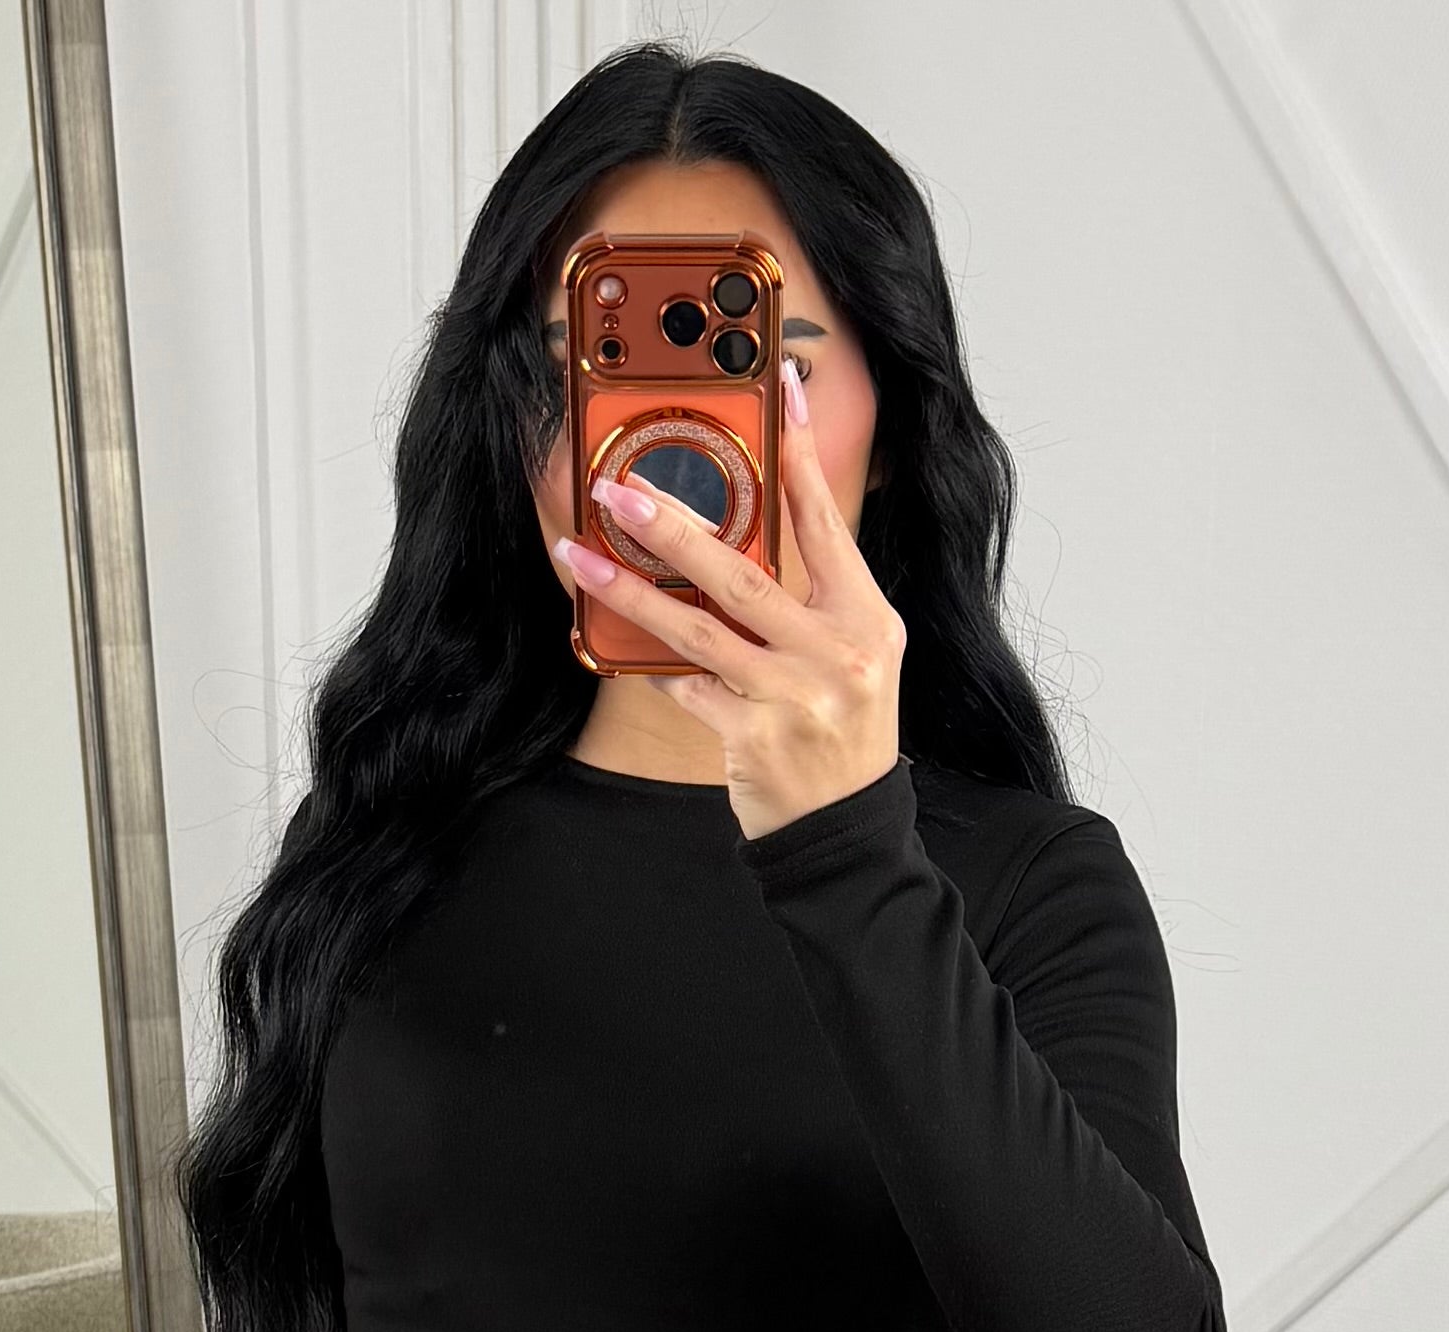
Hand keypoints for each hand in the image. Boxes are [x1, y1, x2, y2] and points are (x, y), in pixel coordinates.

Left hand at [555, 356, 903, 841]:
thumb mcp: (849, 653)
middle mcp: (835, 652)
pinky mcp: (754, 737)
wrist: (846, 827)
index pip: (824, 520)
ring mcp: (794, 697)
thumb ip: (807, 596)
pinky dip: (652, 664)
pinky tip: (617, 643)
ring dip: (632, 590)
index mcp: (864, 617)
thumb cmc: (840, 730)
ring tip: (584, 557)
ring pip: (699, 629)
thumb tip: (734, 533)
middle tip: (619, 491)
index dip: (799, 451)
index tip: (779, 387)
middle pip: (743, 572)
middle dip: (673, 525)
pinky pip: (688, 688)